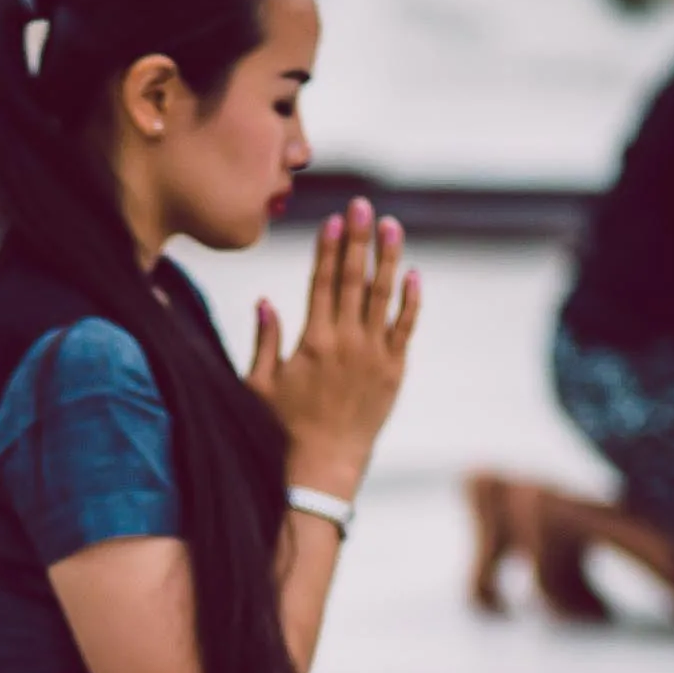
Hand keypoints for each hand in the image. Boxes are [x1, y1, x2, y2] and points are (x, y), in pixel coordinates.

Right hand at [245, 196, 421, 496]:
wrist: (323, 467)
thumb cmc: (283, 428)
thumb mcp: (260, 384)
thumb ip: (265, 340)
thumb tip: (265, 300)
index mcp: (313, 341)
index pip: (322, 282)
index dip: (329, 248)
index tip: (335, 219)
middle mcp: (347, 342)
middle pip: (355, 279)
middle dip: (359, 239)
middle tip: (363, 205)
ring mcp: (374, 356)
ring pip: (384, 296)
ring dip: (388, 258)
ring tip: (391, 225)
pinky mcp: (394, 371)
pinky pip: (406, 328)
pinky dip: (411, 300)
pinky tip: (413, 274)